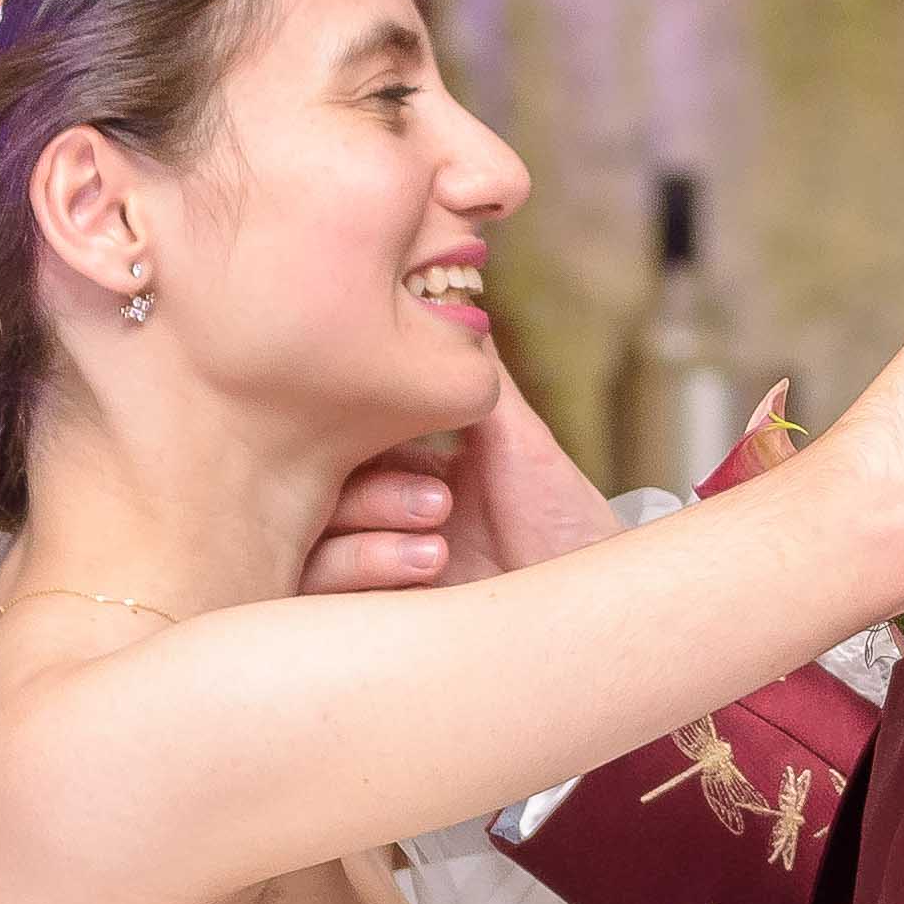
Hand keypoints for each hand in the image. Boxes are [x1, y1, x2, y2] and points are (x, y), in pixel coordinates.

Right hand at [303, 382, 620, 593]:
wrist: (595, 601)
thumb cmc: (564, 519)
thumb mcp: (516, 437)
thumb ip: (468, 375)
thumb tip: (441, 282)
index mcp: (399, 467)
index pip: (334, 439)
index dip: (342, 429)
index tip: (376, 424)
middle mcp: (374, 517)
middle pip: (310, 493)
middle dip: (363, 494)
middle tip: (437, 501)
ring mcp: (368, 569)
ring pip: (308, 545)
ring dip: (364, 540)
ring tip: (438, 546)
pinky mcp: (371, 621)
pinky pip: (319, 599)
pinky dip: (362, 574)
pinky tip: (427, 568)